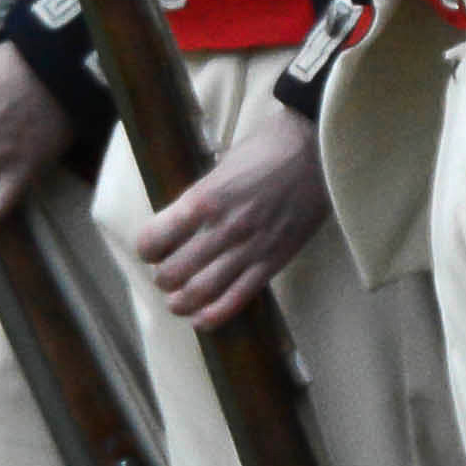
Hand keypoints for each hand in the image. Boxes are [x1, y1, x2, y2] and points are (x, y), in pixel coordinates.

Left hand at [130, 93, 331, 327]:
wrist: (318, 148)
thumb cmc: (270, 148)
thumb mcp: (223, 165)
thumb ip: (201, 196)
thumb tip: (181, 221)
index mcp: (205, 198)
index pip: (154, 239)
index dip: (146, 248)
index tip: (151, 249)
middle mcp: (224, 227)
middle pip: (173, 272)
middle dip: (162, 278)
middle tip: (165, 274)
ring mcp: (250, 248)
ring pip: (201, 292)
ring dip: (180, 302)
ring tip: (177, 300)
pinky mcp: (274, 261)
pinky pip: (237, 299)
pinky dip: (213, 315)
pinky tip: (201, 317)